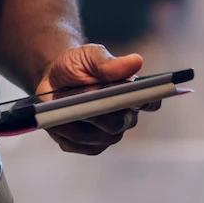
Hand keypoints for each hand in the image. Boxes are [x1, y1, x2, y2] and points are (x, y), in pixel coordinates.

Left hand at [35, 44, 153, 154]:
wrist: (53, 79)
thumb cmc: (77, 65)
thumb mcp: (89, 56)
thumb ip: (109, 62)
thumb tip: (136, 62)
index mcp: (132, 93)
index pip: (150, 102)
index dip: (145, 102)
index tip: (133, 100)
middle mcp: (125, 117)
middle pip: (118, 124)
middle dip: (97, 113)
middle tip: (80, 101)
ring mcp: (108, 135)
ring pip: (95, 137)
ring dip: (75, 122)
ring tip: (60, 107)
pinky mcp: (90, 146)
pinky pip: (77, 145)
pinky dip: (64, 133)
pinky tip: (57, 120)